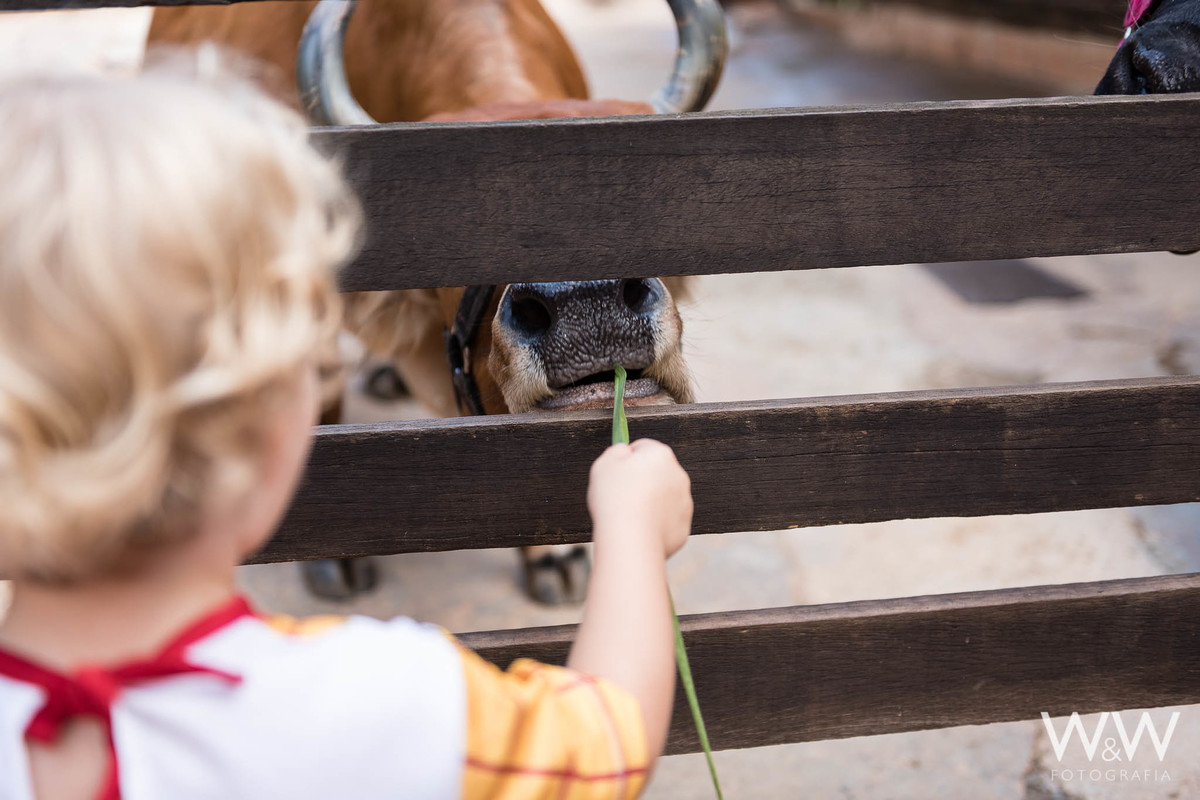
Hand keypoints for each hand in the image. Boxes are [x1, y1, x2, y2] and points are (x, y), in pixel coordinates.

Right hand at [587, 439, 692, 557]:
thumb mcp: (604, 465)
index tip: (616, 474)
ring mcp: (684, 503)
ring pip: (663, 497)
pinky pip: (667, 520)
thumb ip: (616, 451)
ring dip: (649, 502)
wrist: (631, 540)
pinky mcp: (683, 527)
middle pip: (656, 473)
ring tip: (629, 515)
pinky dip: (655, 523)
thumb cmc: (615, 500)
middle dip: (641, 481)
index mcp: (660, 455)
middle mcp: (678, 476)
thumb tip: (625, 451)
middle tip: (620, 496)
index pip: (643, 448)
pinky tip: (639, 529)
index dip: (626, 460)